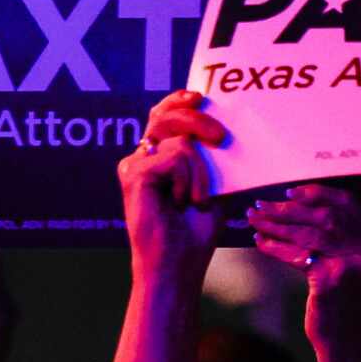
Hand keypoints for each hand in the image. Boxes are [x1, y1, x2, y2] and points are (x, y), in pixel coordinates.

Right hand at [116, 91, 224, 292]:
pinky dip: (190, 180)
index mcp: (156, 159)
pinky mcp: (134, 174)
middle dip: (198, 119)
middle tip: (221, 137)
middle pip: (166, 116)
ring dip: (201, 173)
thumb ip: (212, 157)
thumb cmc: (194, 231)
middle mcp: (140, 159)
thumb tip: (227, 126)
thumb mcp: (212, 185)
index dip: (178, 101)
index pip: (163, 116)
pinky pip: (176, 157)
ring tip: (196, 201)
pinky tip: (182, 203)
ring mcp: (134, 166)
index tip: (199, 97)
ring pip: (181, 142)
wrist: (177, 264)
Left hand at [242, 183, 360, 361]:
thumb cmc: (342, 301)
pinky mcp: (332, 279)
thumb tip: (294, 207)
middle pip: (323, 217)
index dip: (317, 194)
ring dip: (276, 225)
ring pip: (307, 234)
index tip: (290, 192)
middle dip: (288, 209)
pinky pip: (297, 255)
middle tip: (261, 205)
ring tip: (255, 220)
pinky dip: (275, 247)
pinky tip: (260, 242)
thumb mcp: (349, 264)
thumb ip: (337, 237)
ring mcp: (353, 263)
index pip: (347, 204)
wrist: (346, 340)